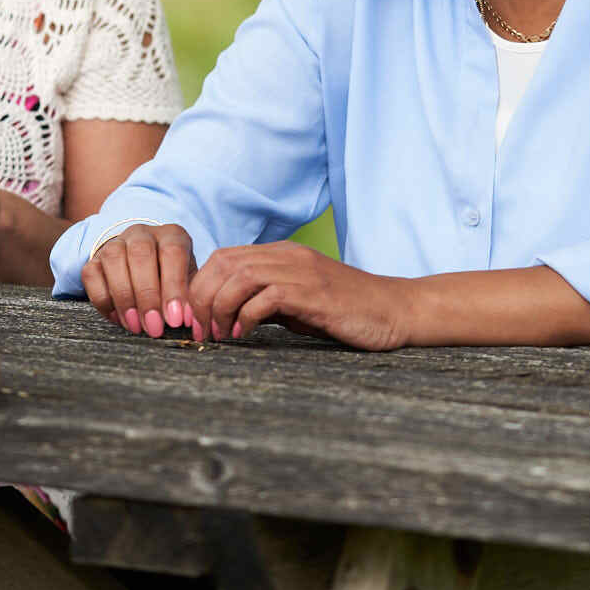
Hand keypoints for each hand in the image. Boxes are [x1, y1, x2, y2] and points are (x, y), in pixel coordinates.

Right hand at [81, 224, 200, 338]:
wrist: (143, 268)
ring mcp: (115, 243)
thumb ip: (189, 296)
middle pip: (141, 254)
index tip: (176, 318)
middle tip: (155, 327)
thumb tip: (189, 319)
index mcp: (171, 235)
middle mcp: (142, 234)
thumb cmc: (171, 278)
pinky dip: (103, 300)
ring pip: (114, 260)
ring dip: (125, 298)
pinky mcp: (94, 259)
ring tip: (136, 326)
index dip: (174, 287)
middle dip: (148, 296)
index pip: (173, 253)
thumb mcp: (188, 282)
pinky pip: (91, 275)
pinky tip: (119, 319)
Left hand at [189, 243, 410, 349]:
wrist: (395, 310)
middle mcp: (288, 256)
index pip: (223, 258)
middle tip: (200, 330)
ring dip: (219, 307)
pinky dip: (245, 317)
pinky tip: (244, 335)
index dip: (200, 287)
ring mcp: (301, 271)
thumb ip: (263, 301)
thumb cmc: (345, 312)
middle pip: (223, 263)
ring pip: (238, 276)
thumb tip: (222, 316)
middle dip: (202, 298)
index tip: (195, 319)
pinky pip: (265, 296)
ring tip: (219, 334)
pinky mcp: (314, 292)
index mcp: (281, 254)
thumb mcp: (297, 304)